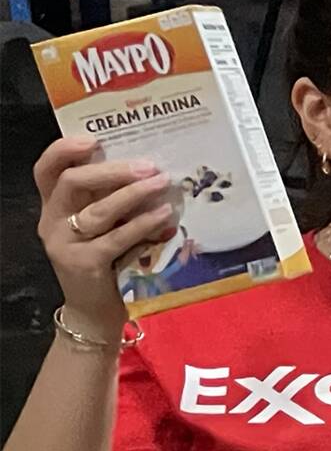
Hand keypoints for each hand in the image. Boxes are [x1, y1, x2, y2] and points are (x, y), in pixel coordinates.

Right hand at [33, 139, 176, 333]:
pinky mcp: (84, 264)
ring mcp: (64, 244)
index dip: (63, 150)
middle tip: (148, 165)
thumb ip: (112, 201)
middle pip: (71, 183)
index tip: (94, 139)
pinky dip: (141, 225)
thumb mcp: (104, 226)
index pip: (45, 170)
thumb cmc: (104, 260)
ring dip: (133, 194)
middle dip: (111, 170)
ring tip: (162, 183)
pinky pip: (115, 238)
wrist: (93, 311)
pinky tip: (164, 215)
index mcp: (53, 207)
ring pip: (97, 211)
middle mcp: (52, 221)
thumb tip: (151, 171)